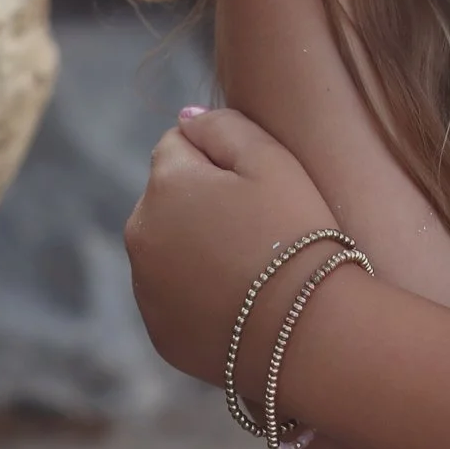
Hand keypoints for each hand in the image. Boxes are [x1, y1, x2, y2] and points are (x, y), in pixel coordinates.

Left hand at [123, 108, 339, 393]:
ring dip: (198, 247)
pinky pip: (176, 296)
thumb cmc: (297, 233)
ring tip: (253, 266)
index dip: (222, 159)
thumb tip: (185, 117)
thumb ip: (222, 125)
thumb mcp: (273, 160)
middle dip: (202, 203)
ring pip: (169, 248)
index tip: (258, 186)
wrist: (308, 329)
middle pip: (168, 198)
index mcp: (164, 185)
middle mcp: (140, 234)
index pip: (178, 145)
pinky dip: (200, 292)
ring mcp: (145, 288)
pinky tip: (242, 300)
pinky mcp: (160, 331)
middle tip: (259, 227)